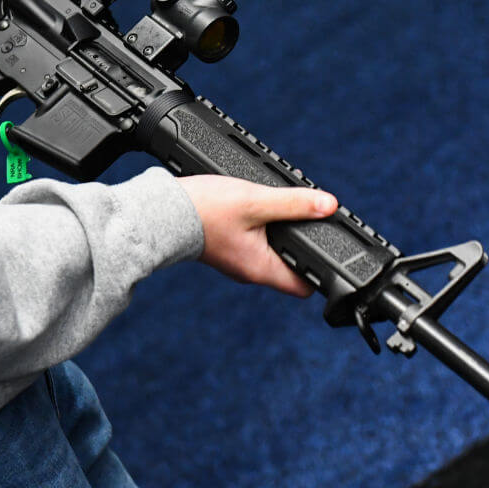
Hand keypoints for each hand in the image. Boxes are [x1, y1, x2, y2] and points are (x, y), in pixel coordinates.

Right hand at [177, 175, 337, 296]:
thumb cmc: (203, 211)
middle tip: (306, 220)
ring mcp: (236, 262)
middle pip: (289, 268)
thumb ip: (294, 204)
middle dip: (301, 245)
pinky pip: (252, 245)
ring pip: (270, 254)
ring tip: (280, 211)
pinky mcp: (225, 249)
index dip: (320, 269)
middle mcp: (249, 272)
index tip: (327, 245)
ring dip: (279, 235)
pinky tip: (257, 211)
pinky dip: (260, 230)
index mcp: (261, 269)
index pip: (304, 286)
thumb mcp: (256, 201)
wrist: (160, 212)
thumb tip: (328, 205)